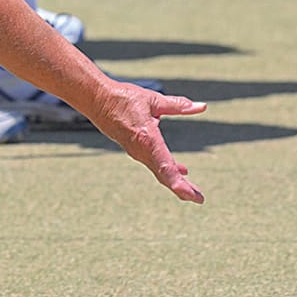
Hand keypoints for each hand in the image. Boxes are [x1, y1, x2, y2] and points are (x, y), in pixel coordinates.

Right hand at [91, 84, 206, 202]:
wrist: (95, 99)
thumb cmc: (123, 98)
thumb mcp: (153, 100)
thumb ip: (178, 106)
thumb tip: (201, 107)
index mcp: (148, 140)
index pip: (166, 169)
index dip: (181, 186)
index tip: (196, 197)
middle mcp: (141, 150)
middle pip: (164, 176)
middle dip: (182, 189)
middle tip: (199, 199)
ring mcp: (135, 151)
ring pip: (158, 171)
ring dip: (175, 180)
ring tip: (191, 190)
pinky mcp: (132, 147)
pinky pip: (152, 163)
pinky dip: (166, 170)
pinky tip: (178, 169)